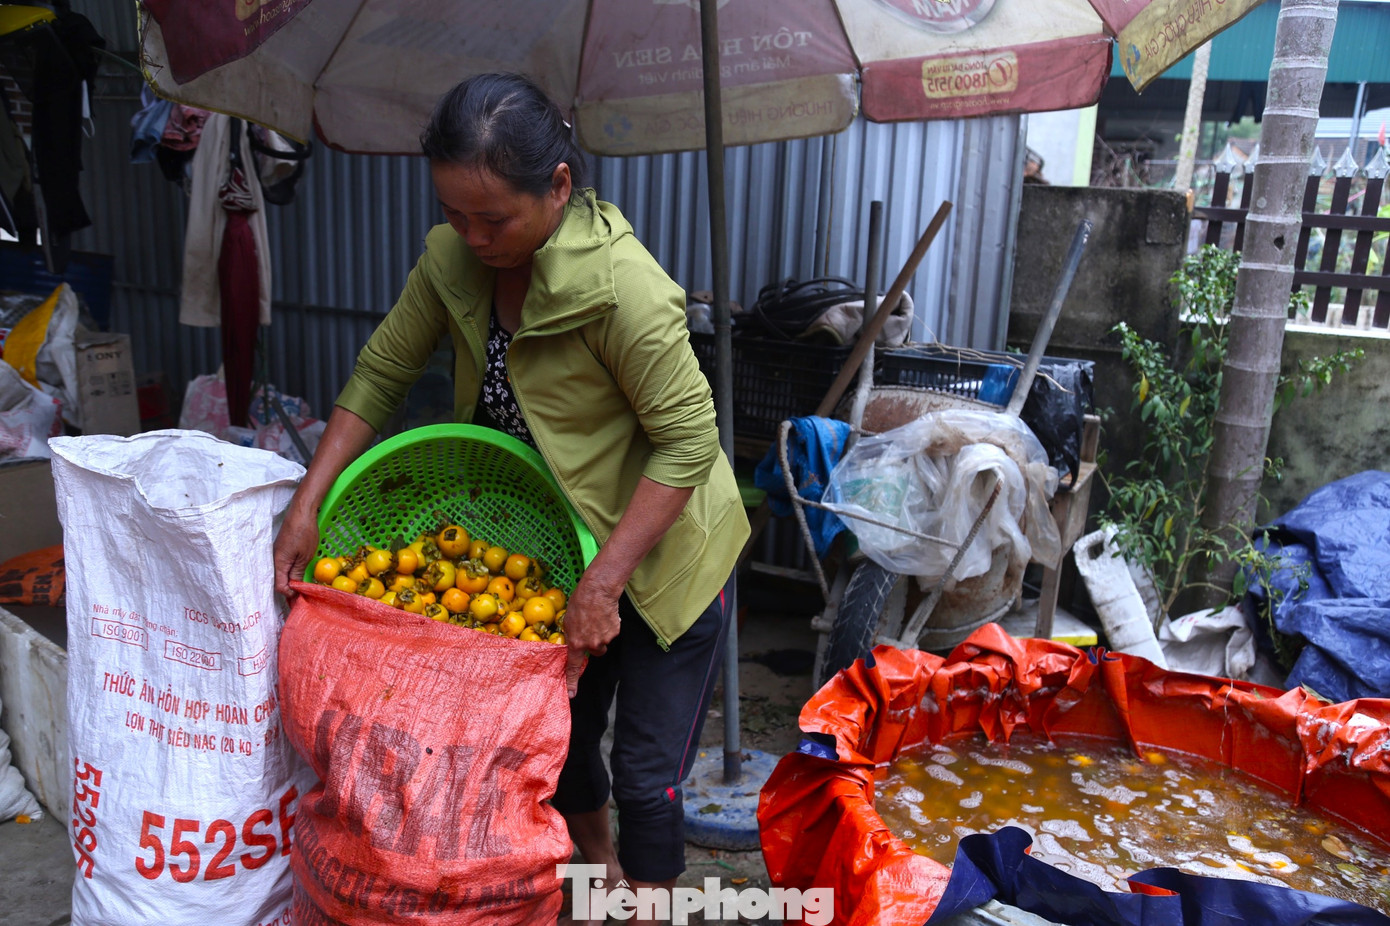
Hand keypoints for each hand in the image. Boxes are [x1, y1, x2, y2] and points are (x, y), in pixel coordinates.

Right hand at [272, 504, 320, 600]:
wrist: (301, 512)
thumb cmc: (304, 533)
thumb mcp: (304, 556)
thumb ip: (297, 573)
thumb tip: (293, 589)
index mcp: (279, 563)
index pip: (280, 587)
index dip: (290, 595)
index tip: (301, 600)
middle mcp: (274, 560)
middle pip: (279, 582)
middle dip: (289, 593)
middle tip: (301, 600)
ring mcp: (277, 555)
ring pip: (281, 575)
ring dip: (289, 584)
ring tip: (301, 592)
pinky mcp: (281, 550)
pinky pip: (283, 567)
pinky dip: (289, 575)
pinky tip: (298, 577)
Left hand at [562, 576, 621, 697]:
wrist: (598, 590)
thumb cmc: (580, 602)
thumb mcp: (568, 621)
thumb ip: (572, 636)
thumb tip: (576, 642)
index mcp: (576, 643)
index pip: (574, 667)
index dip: (572, 682)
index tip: (571, 694)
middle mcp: (591, 644)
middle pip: (596, 652)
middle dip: (594, 643)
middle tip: (591, 628)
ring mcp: (605, 639)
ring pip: (604, 642)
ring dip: (602, 633)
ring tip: (598, 618)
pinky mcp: (615, 631)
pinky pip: (612, 632)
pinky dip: (610, 625)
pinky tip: (605, 614)